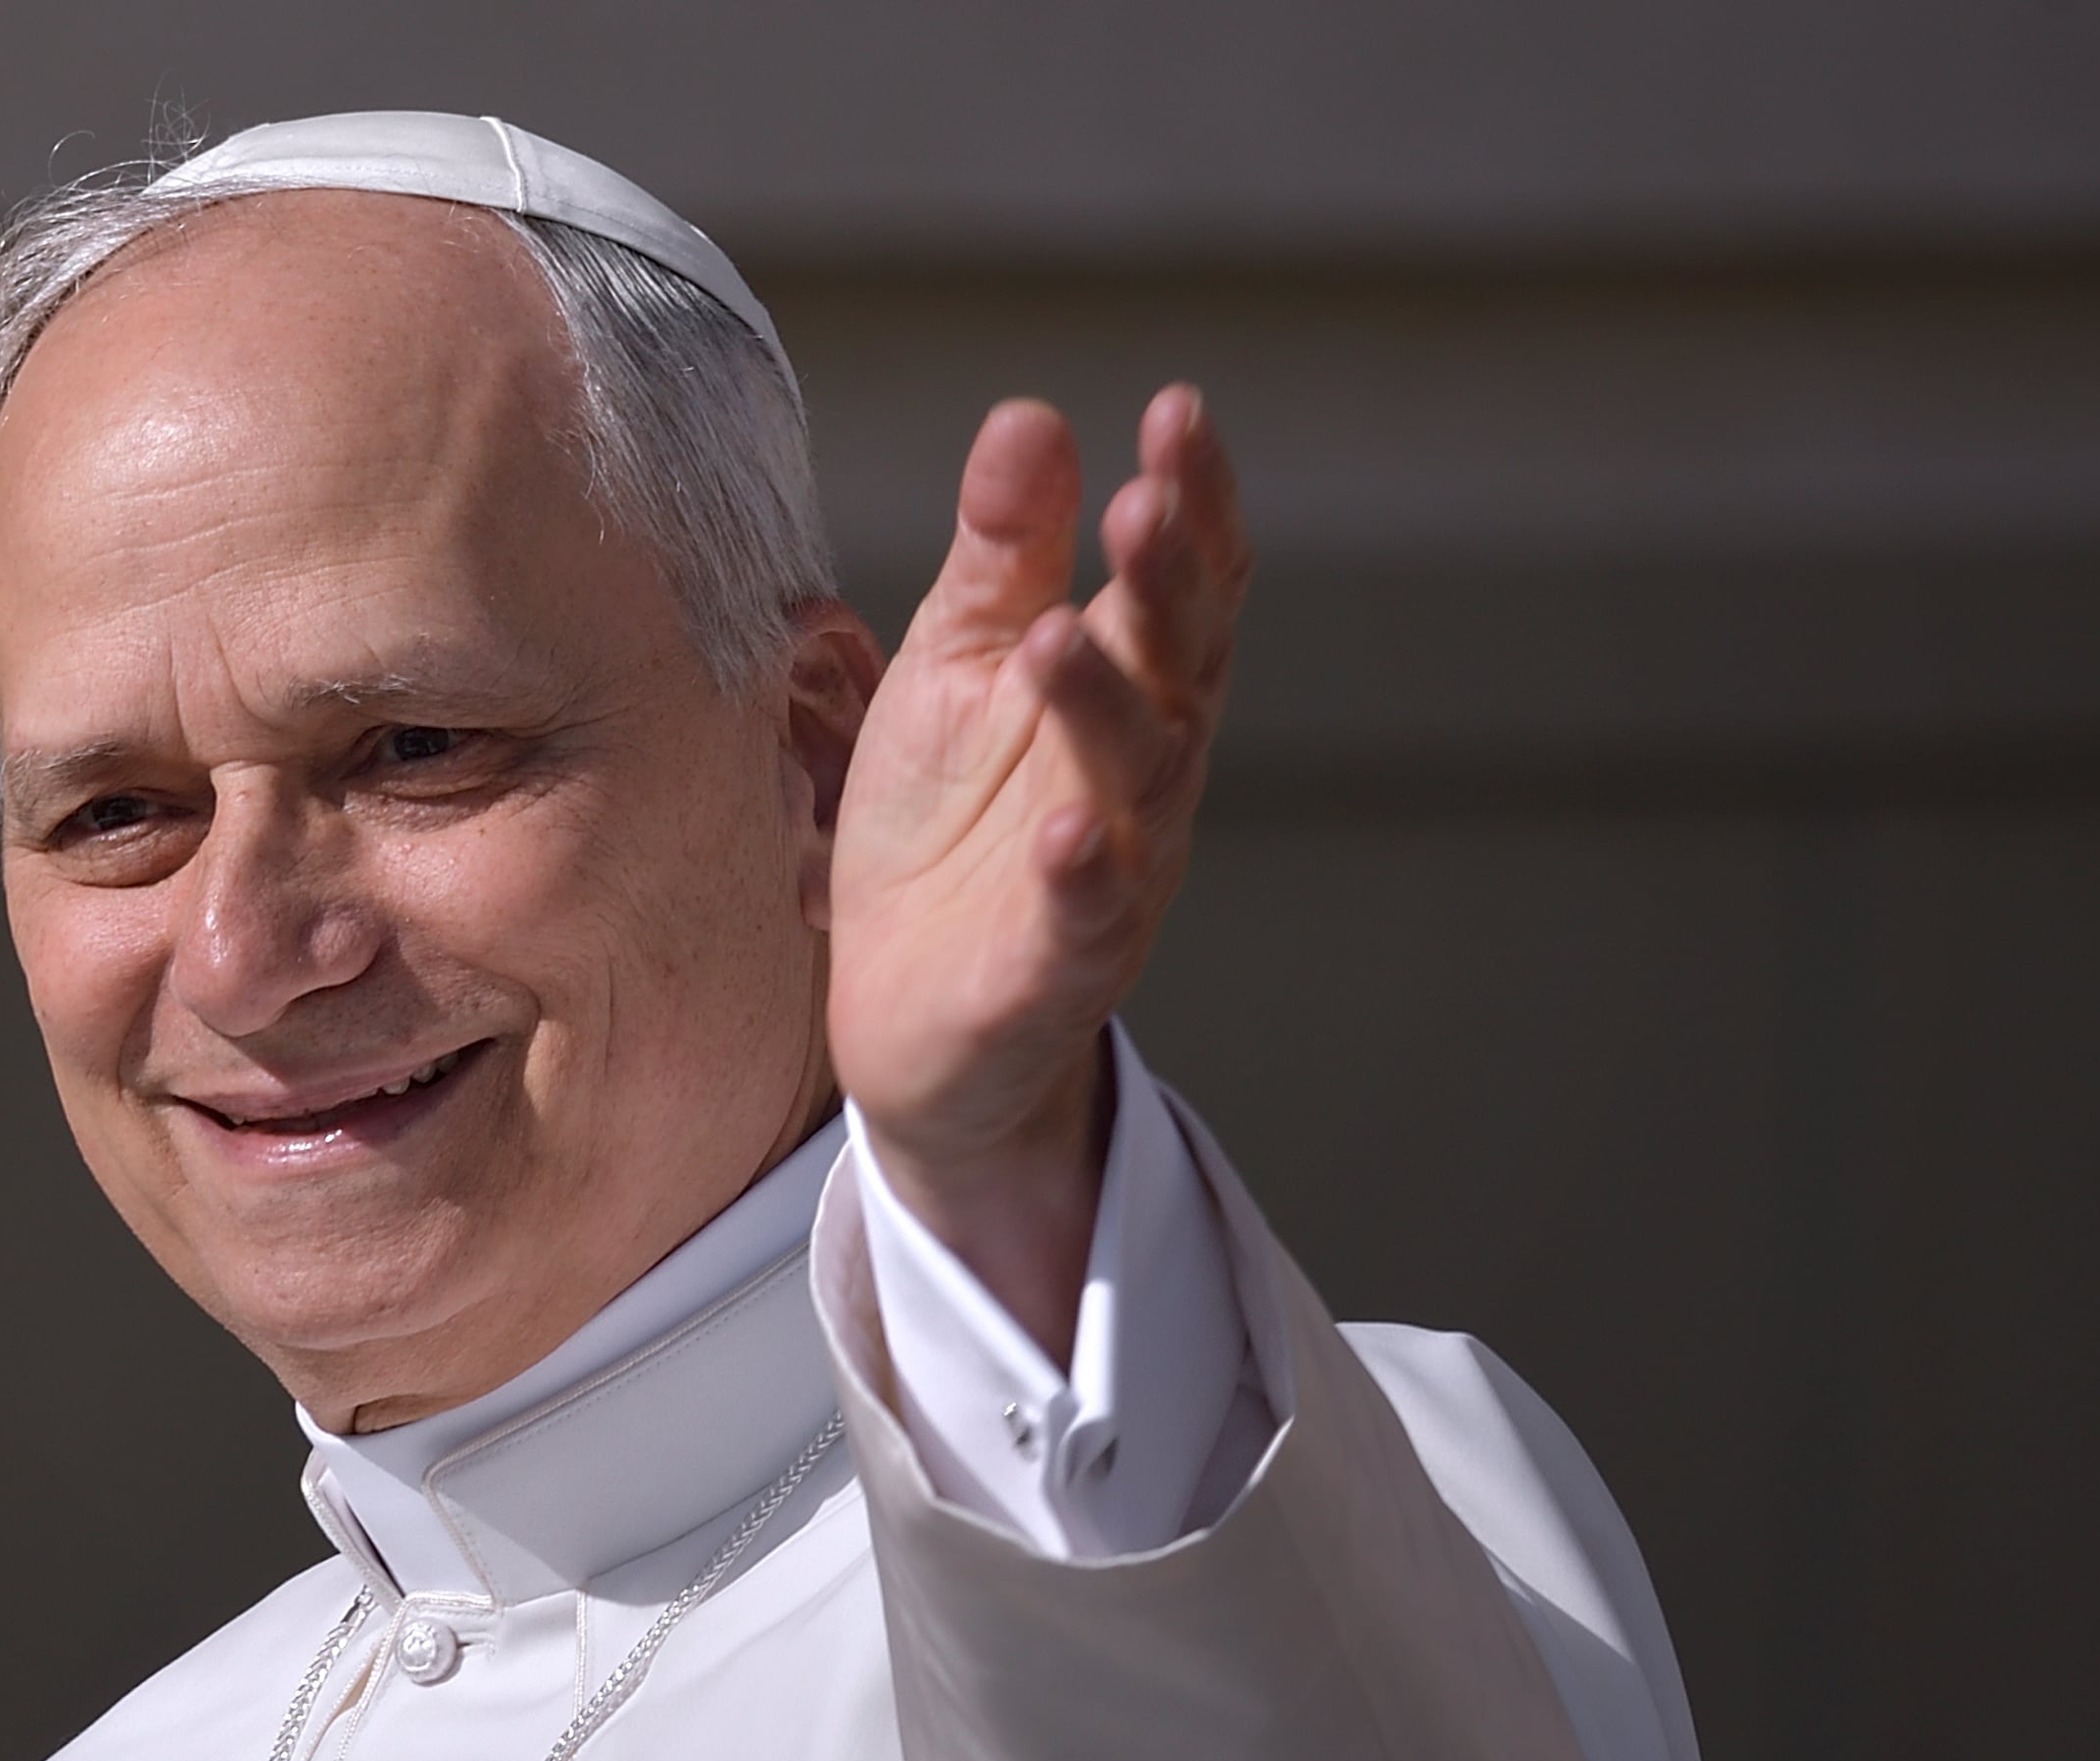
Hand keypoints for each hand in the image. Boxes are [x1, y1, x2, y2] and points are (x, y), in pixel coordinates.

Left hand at [825, 386, 1247, 1351]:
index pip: (1183, 582)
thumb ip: (999, 558)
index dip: (1193, 500)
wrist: (906, 1009)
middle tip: (1143, 506)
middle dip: (1167, 585)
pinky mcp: (1057, 967)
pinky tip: (1067, 828)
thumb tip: (1030, 419)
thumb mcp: (957, 669)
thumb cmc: (946, 827)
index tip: (1176, 411)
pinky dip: (1083, 872)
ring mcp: (1114, 870)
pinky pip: (1087, 918)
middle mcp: (1143, 772)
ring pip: (1135, 780)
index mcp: (1126, 685)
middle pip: (1178, 665)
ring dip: (1103, 709)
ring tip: (1058, 640)